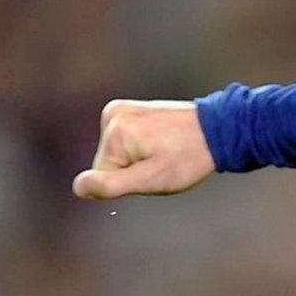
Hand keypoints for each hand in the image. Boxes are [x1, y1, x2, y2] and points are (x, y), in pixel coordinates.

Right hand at [73, 100, 215, 198]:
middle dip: (134, 170)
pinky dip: (142, 147)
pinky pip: (126, 141)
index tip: (153, 171)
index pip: (103, 176)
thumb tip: (78, 187)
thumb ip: (112, 185)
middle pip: (110, 162)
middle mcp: (112, 114)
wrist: (217, 130)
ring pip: (119, 153)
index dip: (129, 182)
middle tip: (162, 163)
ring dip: (140, 160)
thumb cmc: (188, 158)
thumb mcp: (151, 180)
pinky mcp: (131, 108)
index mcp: (115, 132)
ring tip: (165, 153)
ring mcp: (121, 109)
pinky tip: (163, 143)